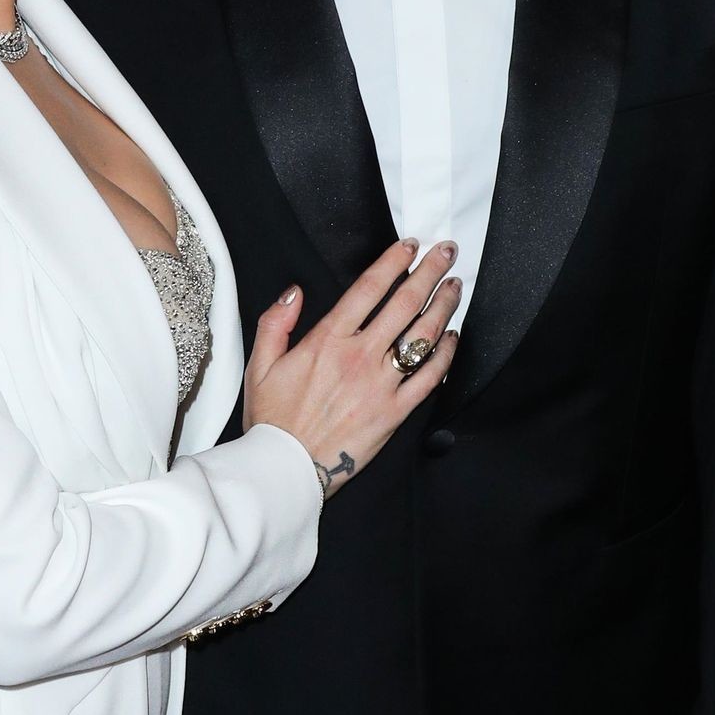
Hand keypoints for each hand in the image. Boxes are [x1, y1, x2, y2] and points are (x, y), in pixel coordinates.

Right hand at [243, 238, 460, 497]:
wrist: (288, 468)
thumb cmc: (274, 419)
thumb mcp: (260, 365)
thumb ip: (276, 322)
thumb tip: (294, 292)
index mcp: (328, 340)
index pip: (369, 288)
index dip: (393, 262)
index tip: (410, 246)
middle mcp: (360, 356)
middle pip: (404, 303)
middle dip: (429, 272)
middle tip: (447, 251)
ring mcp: (382, 383)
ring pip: (422, 335)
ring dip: (443, 306)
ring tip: (454, 286)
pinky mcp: (395, 411)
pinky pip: (429, 377)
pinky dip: (445, 354)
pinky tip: (452, 337)